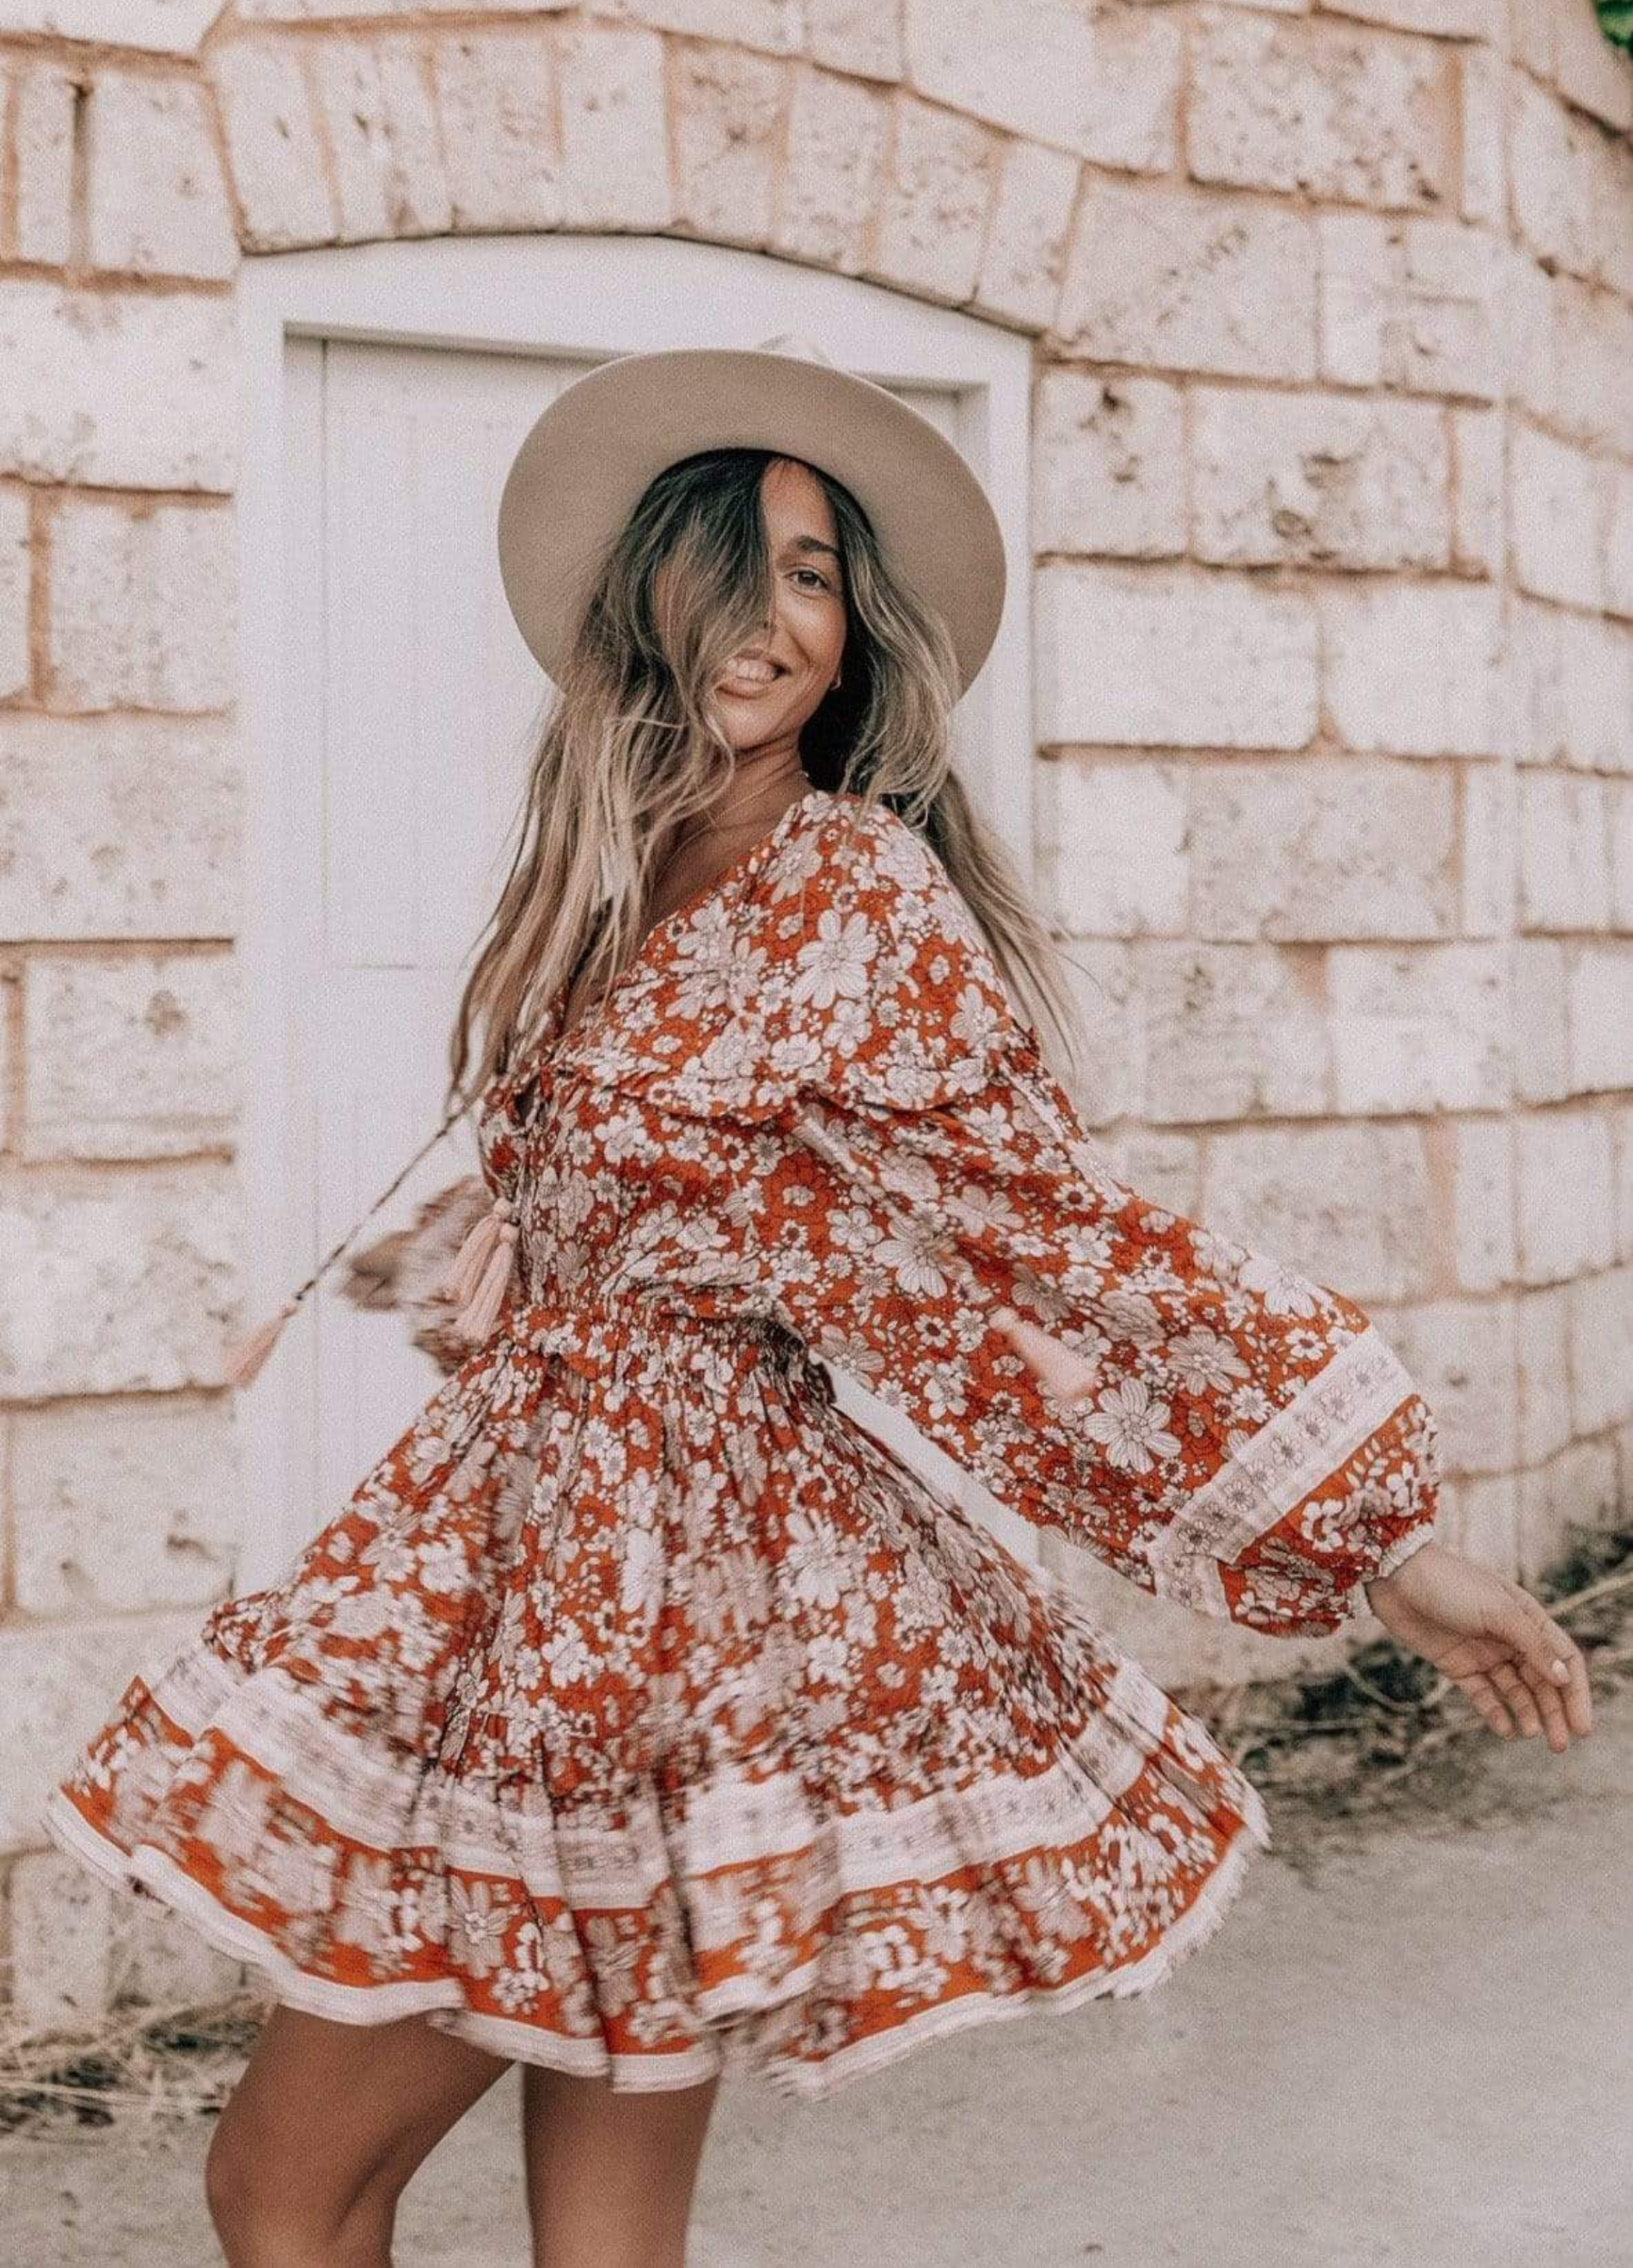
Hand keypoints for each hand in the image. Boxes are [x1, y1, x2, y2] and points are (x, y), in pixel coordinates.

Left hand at [1365, 1541, 1592, 1753]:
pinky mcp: (1457, 1664)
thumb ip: (1532, 1644)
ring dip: (1528, 1713)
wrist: (1396, 1577)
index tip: (1582, 1726)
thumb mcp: (1498, 1611)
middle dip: (1554, 1712)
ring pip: (1515, 1690)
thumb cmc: (1451, 1584)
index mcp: (1527, 1618)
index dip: (1576, 1693)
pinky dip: (1495, 1712)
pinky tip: (1506, 1729)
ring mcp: (1483, 1652)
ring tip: (1534, 1735)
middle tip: (1560, 1745)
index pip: (1563, 1659)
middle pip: (1542, 1681)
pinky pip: (1483, 1694)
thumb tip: (1564, 1677)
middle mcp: (1509, 1637)